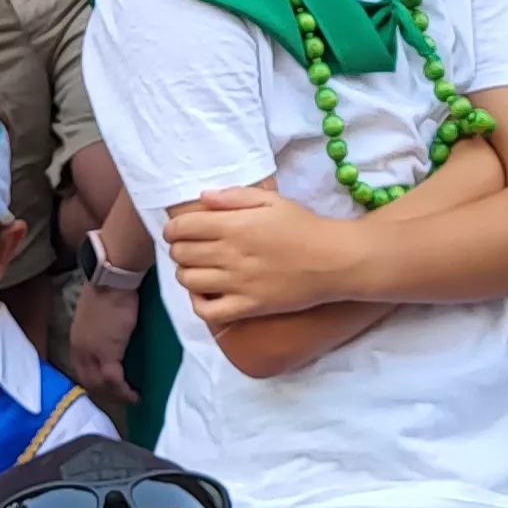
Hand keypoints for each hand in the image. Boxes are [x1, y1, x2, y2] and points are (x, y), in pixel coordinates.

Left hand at [64, 275, 141, 406]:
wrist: (113, 281)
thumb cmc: (110, 291)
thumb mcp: (98, 315)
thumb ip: (100, 331)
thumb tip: (111, 339)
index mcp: (76, 340)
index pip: (81, 369)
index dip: (94, 381)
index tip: (108, 388)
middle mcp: (79, 350)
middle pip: (88, 381)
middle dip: (104, 393)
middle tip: (121, 398)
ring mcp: (91, 354)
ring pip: (100, 385)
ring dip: (115, 395)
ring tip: (130, 398)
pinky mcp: (107, 355)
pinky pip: (114, 382)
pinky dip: (125, 392)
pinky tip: (135, 394)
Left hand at [162, 187, 350, 324]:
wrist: (334, 260)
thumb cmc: (303, 226)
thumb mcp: (271, 200)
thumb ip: (234, 197)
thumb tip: (202, 198)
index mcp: (234, 225)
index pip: (182, 228)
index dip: (172, 229)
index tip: (177, 231)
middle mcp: (230, 254)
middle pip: (181, 254)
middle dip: (179, 249)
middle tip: (190, 248)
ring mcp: (238, 283)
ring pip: (188, 281)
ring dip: (186, 273)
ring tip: (198, 269)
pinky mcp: (248, 307)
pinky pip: (207, 311)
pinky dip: (198, 302)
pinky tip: (206, 292)